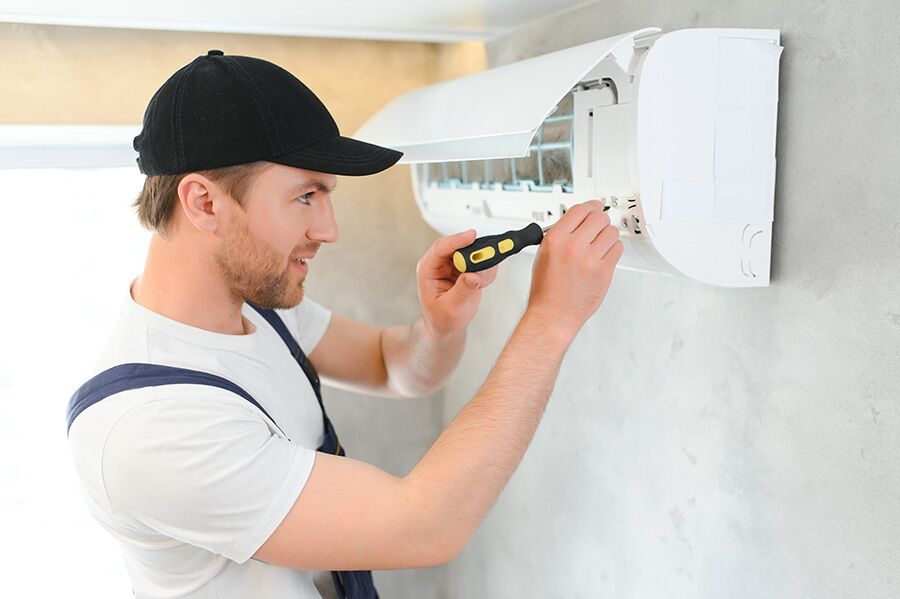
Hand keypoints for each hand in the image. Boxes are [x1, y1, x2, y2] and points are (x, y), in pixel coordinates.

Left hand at [416, 229, 498, 336]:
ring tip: (480, 284)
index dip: (457, 240)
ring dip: (483, 265)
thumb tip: (473, 275)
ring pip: (473, 253)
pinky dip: (486, 272)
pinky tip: (481, 285)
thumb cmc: (441, 318)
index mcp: (428, 269)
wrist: (447, 325)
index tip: (472, 236)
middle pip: (460, 247)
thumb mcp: (450, 307)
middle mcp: (441, 264)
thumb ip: (462, 290)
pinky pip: (481, 262)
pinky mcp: (467, 268)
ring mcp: (455, 265)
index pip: (441, 248)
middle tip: (488, 259)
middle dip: (475, 253)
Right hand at [525, 200, 622, 340]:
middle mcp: (572, 247)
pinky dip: (613, 250)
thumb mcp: (544, 254)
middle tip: (598, 227)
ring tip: (600, 245)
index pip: (579, 210)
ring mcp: (590, 259)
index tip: (594, 207)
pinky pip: (617, 249)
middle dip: (599, 221)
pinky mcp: (604, 271)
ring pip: (611, 232)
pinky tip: (604, 256)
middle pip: (598, 217)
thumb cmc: (547, 290)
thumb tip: (578, 221)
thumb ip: (561, 235)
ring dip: (607, 236)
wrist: (553, 314)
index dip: (590, 207)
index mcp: (555, 239)